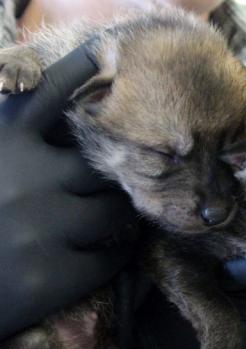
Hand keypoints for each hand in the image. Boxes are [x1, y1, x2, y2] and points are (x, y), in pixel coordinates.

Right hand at [0, 44, 136, 340]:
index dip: (78, 74)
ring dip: (116, 215)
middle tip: (106, 186)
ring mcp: (39, 227)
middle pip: (101, 162)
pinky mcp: (52, 276)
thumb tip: (71, 124)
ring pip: (116, 210)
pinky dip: (112, 256)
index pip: (49, 96)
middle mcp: (23, 177)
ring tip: (104, 219)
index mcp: (2, 142)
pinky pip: (113, 257)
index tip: (104, 59)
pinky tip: (96, 256)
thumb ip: (19, 141)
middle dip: (108, 175)